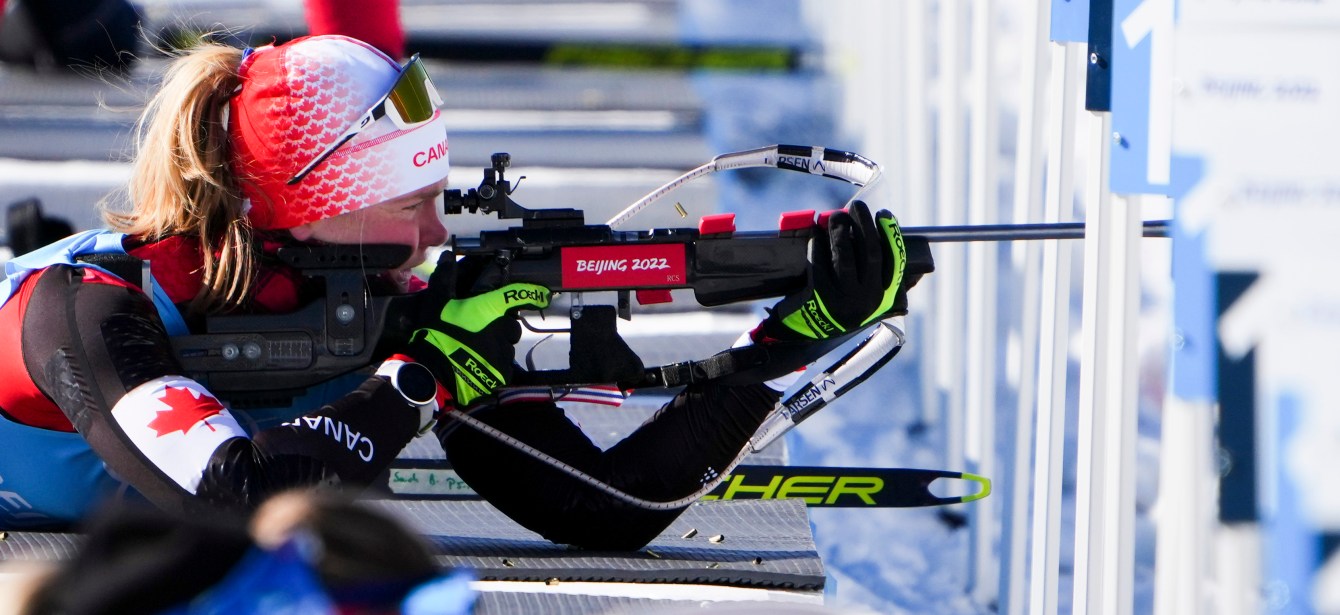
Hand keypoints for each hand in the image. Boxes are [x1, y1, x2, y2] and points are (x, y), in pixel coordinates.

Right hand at [403, 251, 549, 406]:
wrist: (435, 372)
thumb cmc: (437, 332)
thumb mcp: (437, 302)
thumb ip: (445, 278)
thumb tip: (449, 255)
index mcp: (490, 308)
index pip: (518, 295)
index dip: (533, 293)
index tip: (543, 295)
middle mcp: (503, 328)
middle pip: (511, 324)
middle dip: (501, 325)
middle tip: (481, 330)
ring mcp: (504, 351)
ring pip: (508, 345)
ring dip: (498, 344)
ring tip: (476, 350)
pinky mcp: (503, 372)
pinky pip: (504, 365)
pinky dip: (495, 364)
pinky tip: (478, 364)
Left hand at [756, 200, 905, 341]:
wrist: (805, 337)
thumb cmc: (838, 310)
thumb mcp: (866, 303)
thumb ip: (884, 282)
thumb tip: (905, 255)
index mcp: (881, 298)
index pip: (894, 262)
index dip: (891, 236)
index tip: (884, 214)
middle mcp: (866, 300)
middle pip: (870, 255)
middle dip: (864, 225)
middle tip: (857, 206)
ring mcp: (843, 300)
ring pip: (845, 259)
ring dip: (841, 232)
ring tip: (836, 216)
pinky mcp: (819, 297)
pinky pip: (820, 264)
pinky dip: (818, 246)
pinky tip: (817, 233)